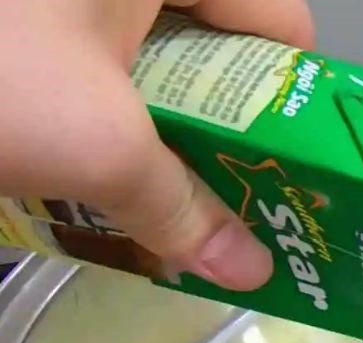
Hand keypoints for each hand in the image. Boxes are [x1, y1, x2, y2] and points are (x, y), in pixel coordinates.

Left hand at [0, 0, 313, 289]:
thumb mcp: (98, 143)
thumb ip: (183, 209)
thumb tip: (251, 273)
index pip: (281, 25)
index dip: (297, 108)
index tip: (289, 178)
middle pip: (221, 55)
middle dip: (227, 139)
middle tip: (229, 207)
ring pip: (160, 70)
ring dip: (168, 142)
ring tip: (166, 206)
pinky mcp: (40, 20)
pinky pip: (104, 69)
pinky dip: (114, 124)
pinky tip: (101, 176)